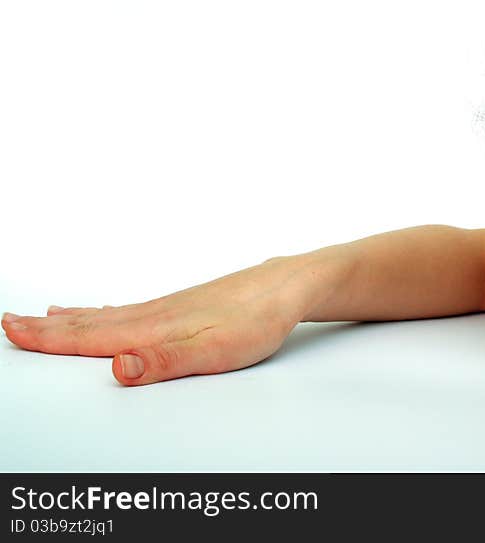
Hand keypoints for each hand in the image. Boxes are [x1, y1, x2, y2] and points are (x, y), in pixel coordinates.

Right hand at [1, 257, 315, 385]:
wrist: (285, 287)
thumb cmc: (254, 320)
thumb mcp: (213, 352)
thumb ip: (163, 363)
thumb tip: (116, 369)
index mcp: (154, 329)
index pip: (92, 338)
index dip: (50, 339)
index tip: (12, 331)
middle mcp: (155, 314)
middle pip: (92, 323)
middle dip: (48, 327)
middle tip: (10, 323)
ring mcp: (169, 308)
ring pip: (110, 315)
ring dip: (73, 318)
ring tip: (45, 316)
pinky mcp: (183, 306)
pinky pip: (133, 309)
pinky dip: (107, 311)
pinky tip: (106, 310)